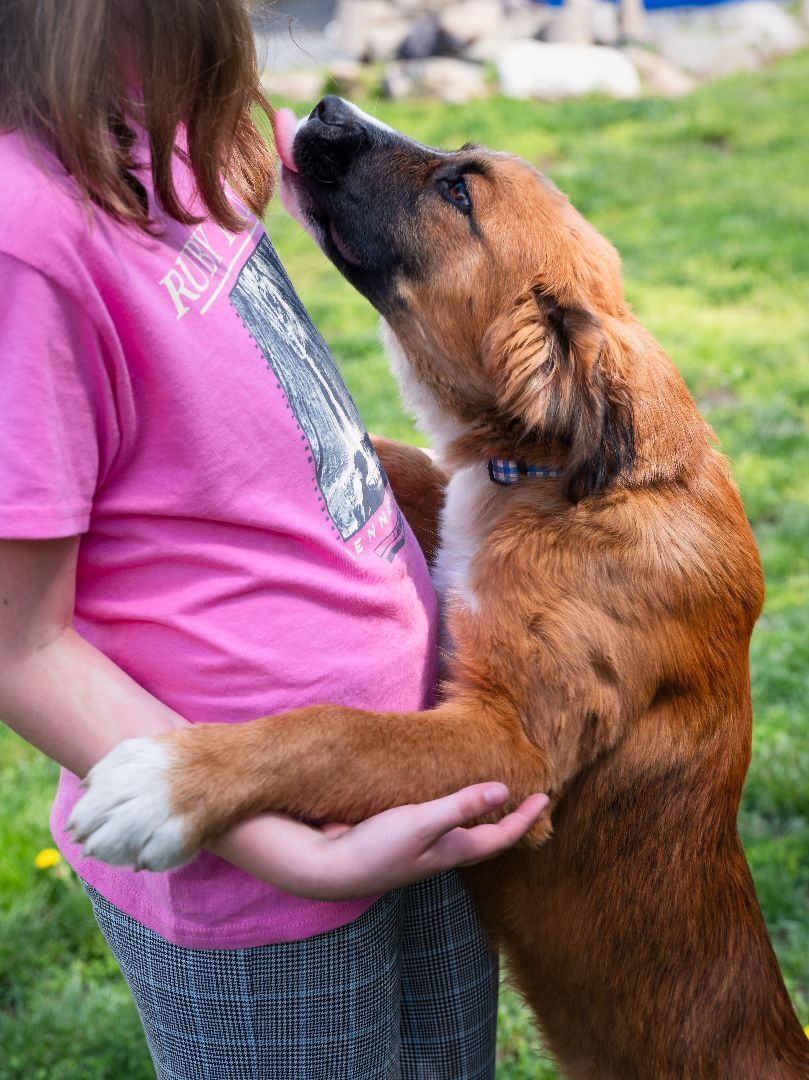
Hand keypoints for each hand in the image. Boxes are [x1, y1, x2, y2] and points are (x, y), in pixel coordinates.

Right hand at [209, 783, 548, 900]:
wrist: (328, 867)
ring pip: (457, 829)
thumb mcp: (421, 823)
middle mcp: (439, 850)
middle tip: (526, 797)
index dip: (525, 818)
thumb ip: (460, 806)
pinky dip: (444, 805)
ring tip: (488, 792)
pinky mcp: (396, 833)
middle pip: (484, 837)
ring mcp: (418, 844)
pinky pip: (431, 818)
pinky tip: (436, 789)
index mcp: (451, 851)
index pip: (501, 837)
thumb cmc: (377, 848)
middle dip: (507, 819)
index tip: (547, 798)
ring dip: (476, 812)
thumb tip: (503, 790)